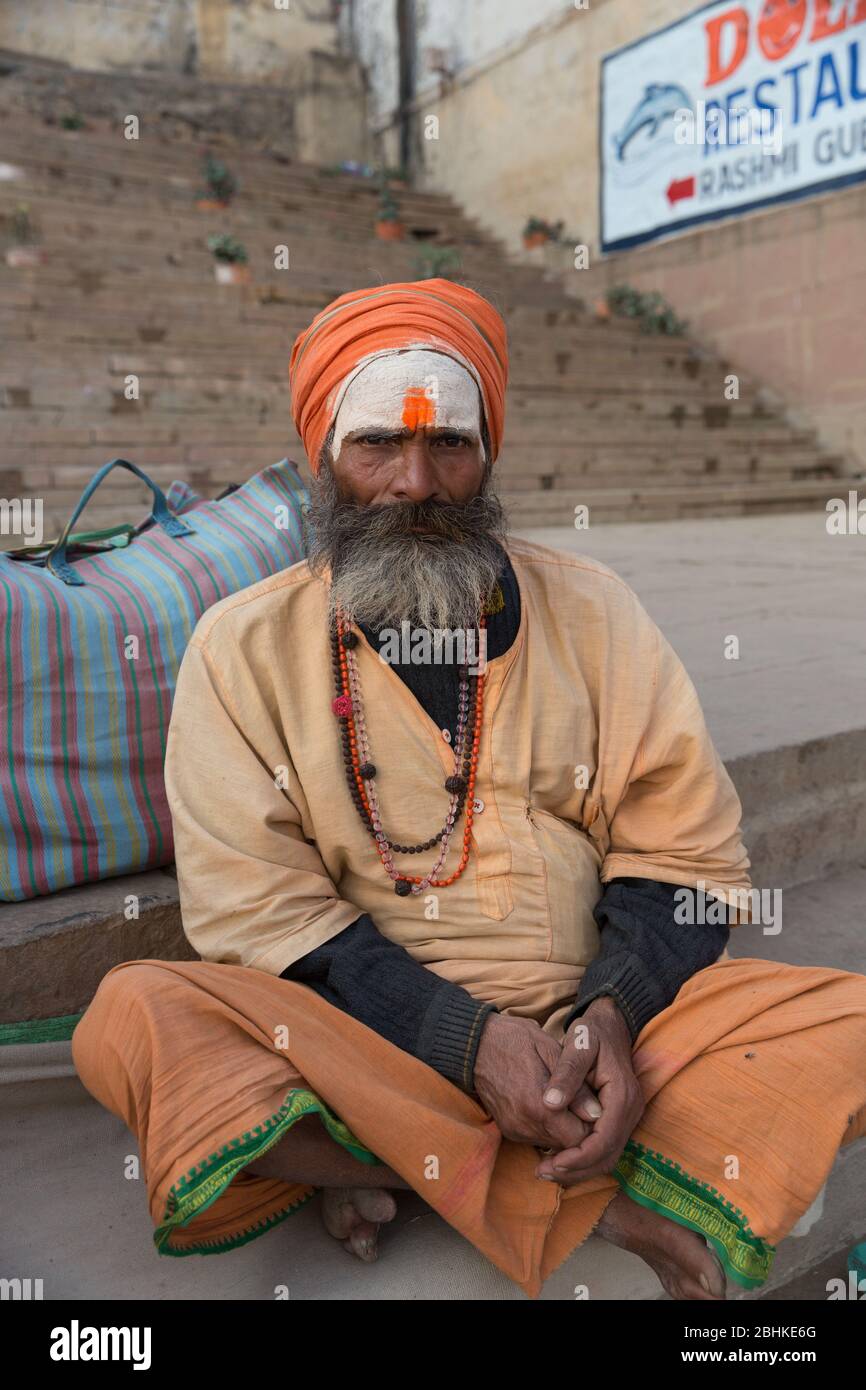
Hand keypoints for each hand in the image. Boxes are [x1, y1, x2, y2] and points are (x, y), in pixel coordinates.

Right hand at [473, 1013, 592, 1151]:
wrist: (476, 1044)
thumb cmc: (516, 1041)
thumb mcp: (551, 1052)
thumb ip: (575, 1087)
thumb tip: (596, 1114)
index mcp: (539, 1107)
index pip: (579, 1139)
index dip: (592, 1126)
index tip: (595, 1107)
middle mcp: (525, 1126)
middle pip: (567, 1146)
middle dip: (580, 1130)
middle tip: (585, 1105)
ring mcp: (515, 1130)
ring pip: (552, 1144)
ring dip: (564, 1130)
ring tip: (568, 1104)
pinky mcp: (507, 1130)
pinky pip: (537, 1138)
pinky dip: (548, 1127)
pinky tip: (550, 1107)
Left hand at [535, 997, 644, 1184]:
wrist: (612, 1024)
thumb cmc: (593, 1031)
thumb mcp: (578, 1043)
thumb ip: (566, 1073)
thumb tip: (550, 1103)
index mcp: (622, 1095)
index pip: (603, 1141)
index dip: (577, 1158)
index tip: (551, 1162)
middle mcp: (631, 1111)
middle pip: (607, 1156)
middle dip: (576, 1170)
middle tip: (543, 1172)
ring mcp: (628, 1116)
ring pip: (607, 1156)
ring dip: (579, 1168)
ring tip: (547, 1169)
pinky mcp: (620, 1118)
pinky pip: (605, 1147)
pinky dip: (584, 1158)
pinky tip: (560, 1157)